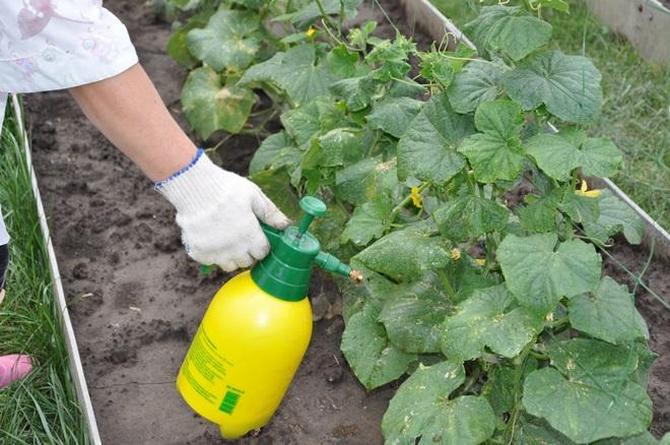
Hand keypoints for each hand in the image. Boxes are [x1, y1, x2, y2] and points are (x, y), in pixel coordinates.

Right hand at [156, 151, 289, 270]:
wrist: (193, 186)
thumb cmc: (226, 188)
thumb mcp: (253, 195)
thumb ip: (270, 213)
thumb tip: (286, 225)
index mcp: (250, 235)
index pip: (262, 253)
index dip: (261, 245)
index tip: (257, 237)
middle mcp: (233, 248)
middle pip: (246, 261)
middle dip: (247, 252)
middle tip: (242, 237)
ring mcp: (215, 252)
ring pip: (229, 265)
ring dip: (231, 256)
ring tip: (227, 239)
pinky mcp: (198, 251)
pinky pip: (209, 261)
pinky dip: (212, 254)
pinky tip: (211, 238)